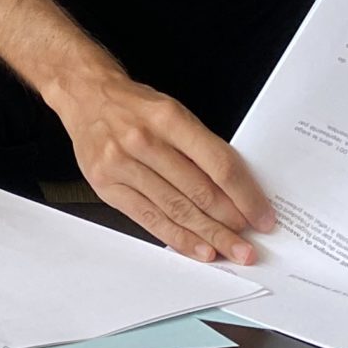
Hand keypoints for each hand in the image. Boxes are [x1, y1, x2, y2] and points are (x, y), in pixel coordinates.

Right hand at [52, 72, 272, 264]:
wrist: (85, 94)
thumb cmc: (134, 106)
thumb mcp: (172, 112)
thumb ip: (200, 148)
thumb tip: (236, 192)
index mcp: (167, 117)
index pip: (218, 164)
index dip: (245, 195)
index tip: (262, 215)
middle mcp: (143, 140)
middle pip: (198, 192)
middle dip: (230, 223)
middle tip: (250, 245)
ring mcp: (121, 164)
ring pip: (176, 210)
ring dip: (209, 236)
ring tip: (231, 252)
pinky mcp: (106, 185)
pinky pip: (149, 219)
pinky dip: (177, 238)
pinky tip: (198, 249)